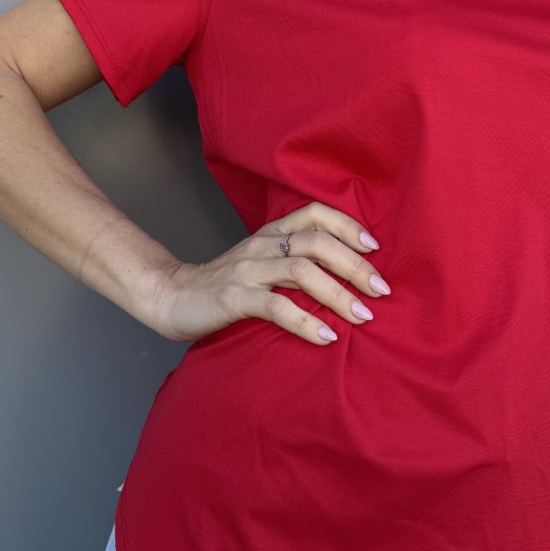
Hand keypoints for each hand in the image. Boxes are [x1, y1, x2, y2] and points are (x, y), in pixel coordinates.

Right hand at [139, 200, 389, 345]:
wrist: (168, 296)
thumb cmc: (222, 285)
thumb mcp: (260, 264)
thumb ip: (293, 263)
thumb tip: (345, 277)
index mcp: (270, 234)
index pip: (314, 213)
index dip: (348, 226)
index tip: (374, 248)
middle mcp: (262, 247)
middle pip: (317, 243)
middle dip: (355, 265)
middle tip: (381, 290)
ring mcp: (247, 271)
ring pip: (302, 271)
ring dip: (338, 294)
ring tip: (363, 316)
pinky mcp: (234, 298)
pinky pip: (276, 307)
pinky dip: (306, 322)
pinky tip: (326, 337)